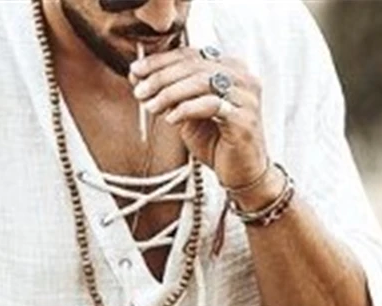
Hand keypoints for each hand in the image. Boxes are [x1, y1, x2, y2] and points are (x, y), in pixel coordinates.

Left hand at [130, 47, 268, 190]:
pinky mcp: (245, 119)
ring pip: (202, 82)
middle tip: (140, 90)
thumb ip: (171, 96)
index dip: (160, 61)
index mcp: (229, 69)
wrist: (242, 175)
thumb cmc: (218, 144)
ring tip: (151, 106)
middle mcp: (242, 77)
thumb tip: (140, 79)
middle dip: (161, 77)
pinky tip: (171, 119)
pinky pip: (211, 105)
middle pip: (194, 66)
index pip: (190, 55)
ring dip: (170, 93)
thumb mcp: (189, 115)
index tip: (136, 70)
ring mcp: (246, 97)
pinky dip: (187, 109)